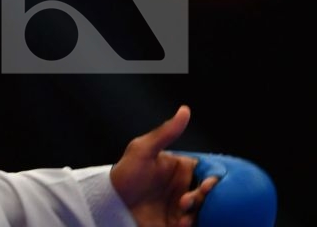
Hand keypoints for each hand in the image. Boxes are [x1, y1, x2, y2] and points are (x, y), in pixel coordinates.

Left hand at [109, 106, 219, 226]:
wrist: (110, 204)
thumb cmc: (125, 173)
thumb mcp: (143, 150)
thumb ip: (165, 132)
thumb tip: (185, 110)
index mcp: (182, 168)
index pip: (209, 172)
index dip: (214, 178)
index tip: (208, 183)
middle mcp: (186, 187)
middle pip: (211, 193)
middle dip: (205, 197)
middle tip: (186, 200)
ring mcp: (183, 206)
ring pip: (206, 210)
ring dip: (198, 212)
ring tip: (181, 213)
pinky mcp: (178, 223)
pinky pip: (195, 224)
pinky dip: (192, 224)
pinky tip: (180, 223)